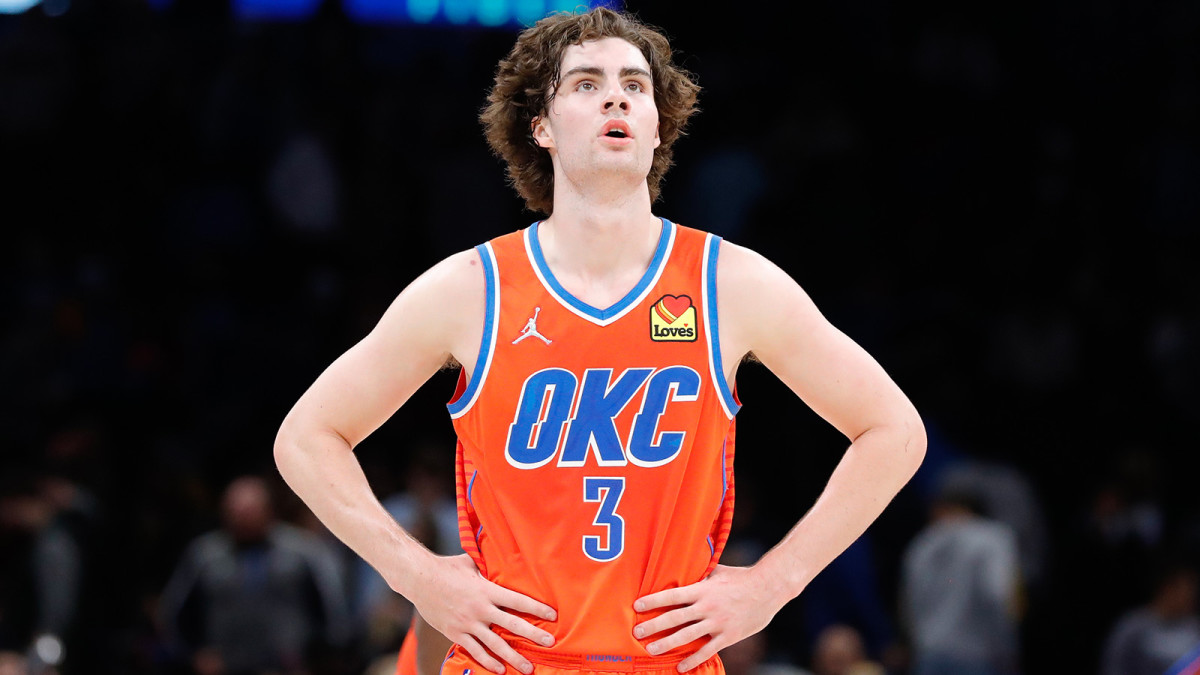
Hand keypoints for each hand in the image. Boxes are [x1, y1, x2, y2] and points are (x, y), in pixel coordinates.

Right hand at [407, 554, 556, 674]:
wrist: (419, 579)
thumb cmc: (448, 567)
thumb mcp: (472, 562)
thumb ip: (488, 565)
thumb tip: (503, 554)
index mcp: (487, 590)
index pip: (518, 600)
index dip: (536, 608)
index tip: (552, 615)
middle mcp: (480, 609)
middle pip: (512, 625)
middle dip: (533, 635)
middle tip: (550, 643)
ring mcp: (468, 623)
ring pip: (495, 644)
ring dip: (513, 657)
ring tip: (529, 667)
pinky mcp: (456, 633)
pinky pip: (475, 651)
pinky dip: (488, 662)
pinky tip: (500, 670)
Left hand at [632, 565, 786, 671]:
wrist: (769, 588)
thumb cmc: (741, 577)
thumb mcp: (718, 571)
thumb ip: (700, 572)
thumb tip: (684, 564)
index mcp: (703, 589)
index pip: (672, 595)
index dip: (654, 600)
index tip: (637, 605)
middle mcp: (707, 606)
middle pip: (675, 618)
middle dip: (653, 625)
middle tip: (636, 632)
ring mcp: (717, 622)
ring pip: (687, 636)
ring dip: (666, 644)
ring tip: (650, 650)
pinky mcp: (728, 635)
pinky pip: (707, 650)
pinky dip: (692, 659)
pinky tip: (680, 666)